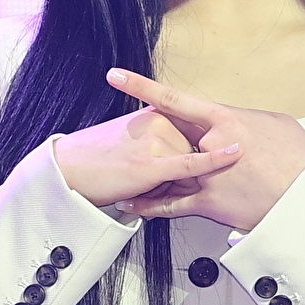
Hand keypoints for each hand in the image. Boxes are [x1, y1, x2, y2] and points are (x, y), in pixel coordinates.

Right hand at [53, 103, 241, 207]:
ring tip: (149, 190)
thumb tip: (179, 153)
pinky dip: (215, 160)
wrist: (70, 170)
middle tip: (160, 185)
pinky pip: (191, 163)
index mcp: (155, 114)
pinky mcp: (154, 163)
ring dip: (185, 185)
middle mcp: (159, 122)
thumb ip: (160, 141)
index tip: (216, 154)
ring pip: (193, 164)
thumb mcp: (133, 140)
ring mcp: (158, 141)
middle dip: (190, 173)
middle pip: (196, 148)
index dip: (203, 148)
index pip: (192, 130)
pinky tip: (234, 156)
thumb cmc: (97, 160)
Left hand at [105, 69, 304, 231]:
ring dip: (150, 172)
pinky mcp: (208, 204)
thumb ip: (245, 120)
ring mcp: (207, 176)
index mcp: (225, 121)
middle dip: (162, 140)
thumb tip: (234, 122)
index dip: (142, 87)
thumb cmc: (298, 160)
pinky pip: (171, 205)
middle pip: (170, 137)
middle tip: (142, 135)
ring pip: (168, 171)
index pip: (174, 99)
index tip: (117, 77)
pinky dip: (150, 206)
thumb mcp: (275, 124)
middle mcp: (211, 147)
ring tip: (128, 172)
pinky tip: (133, 203)